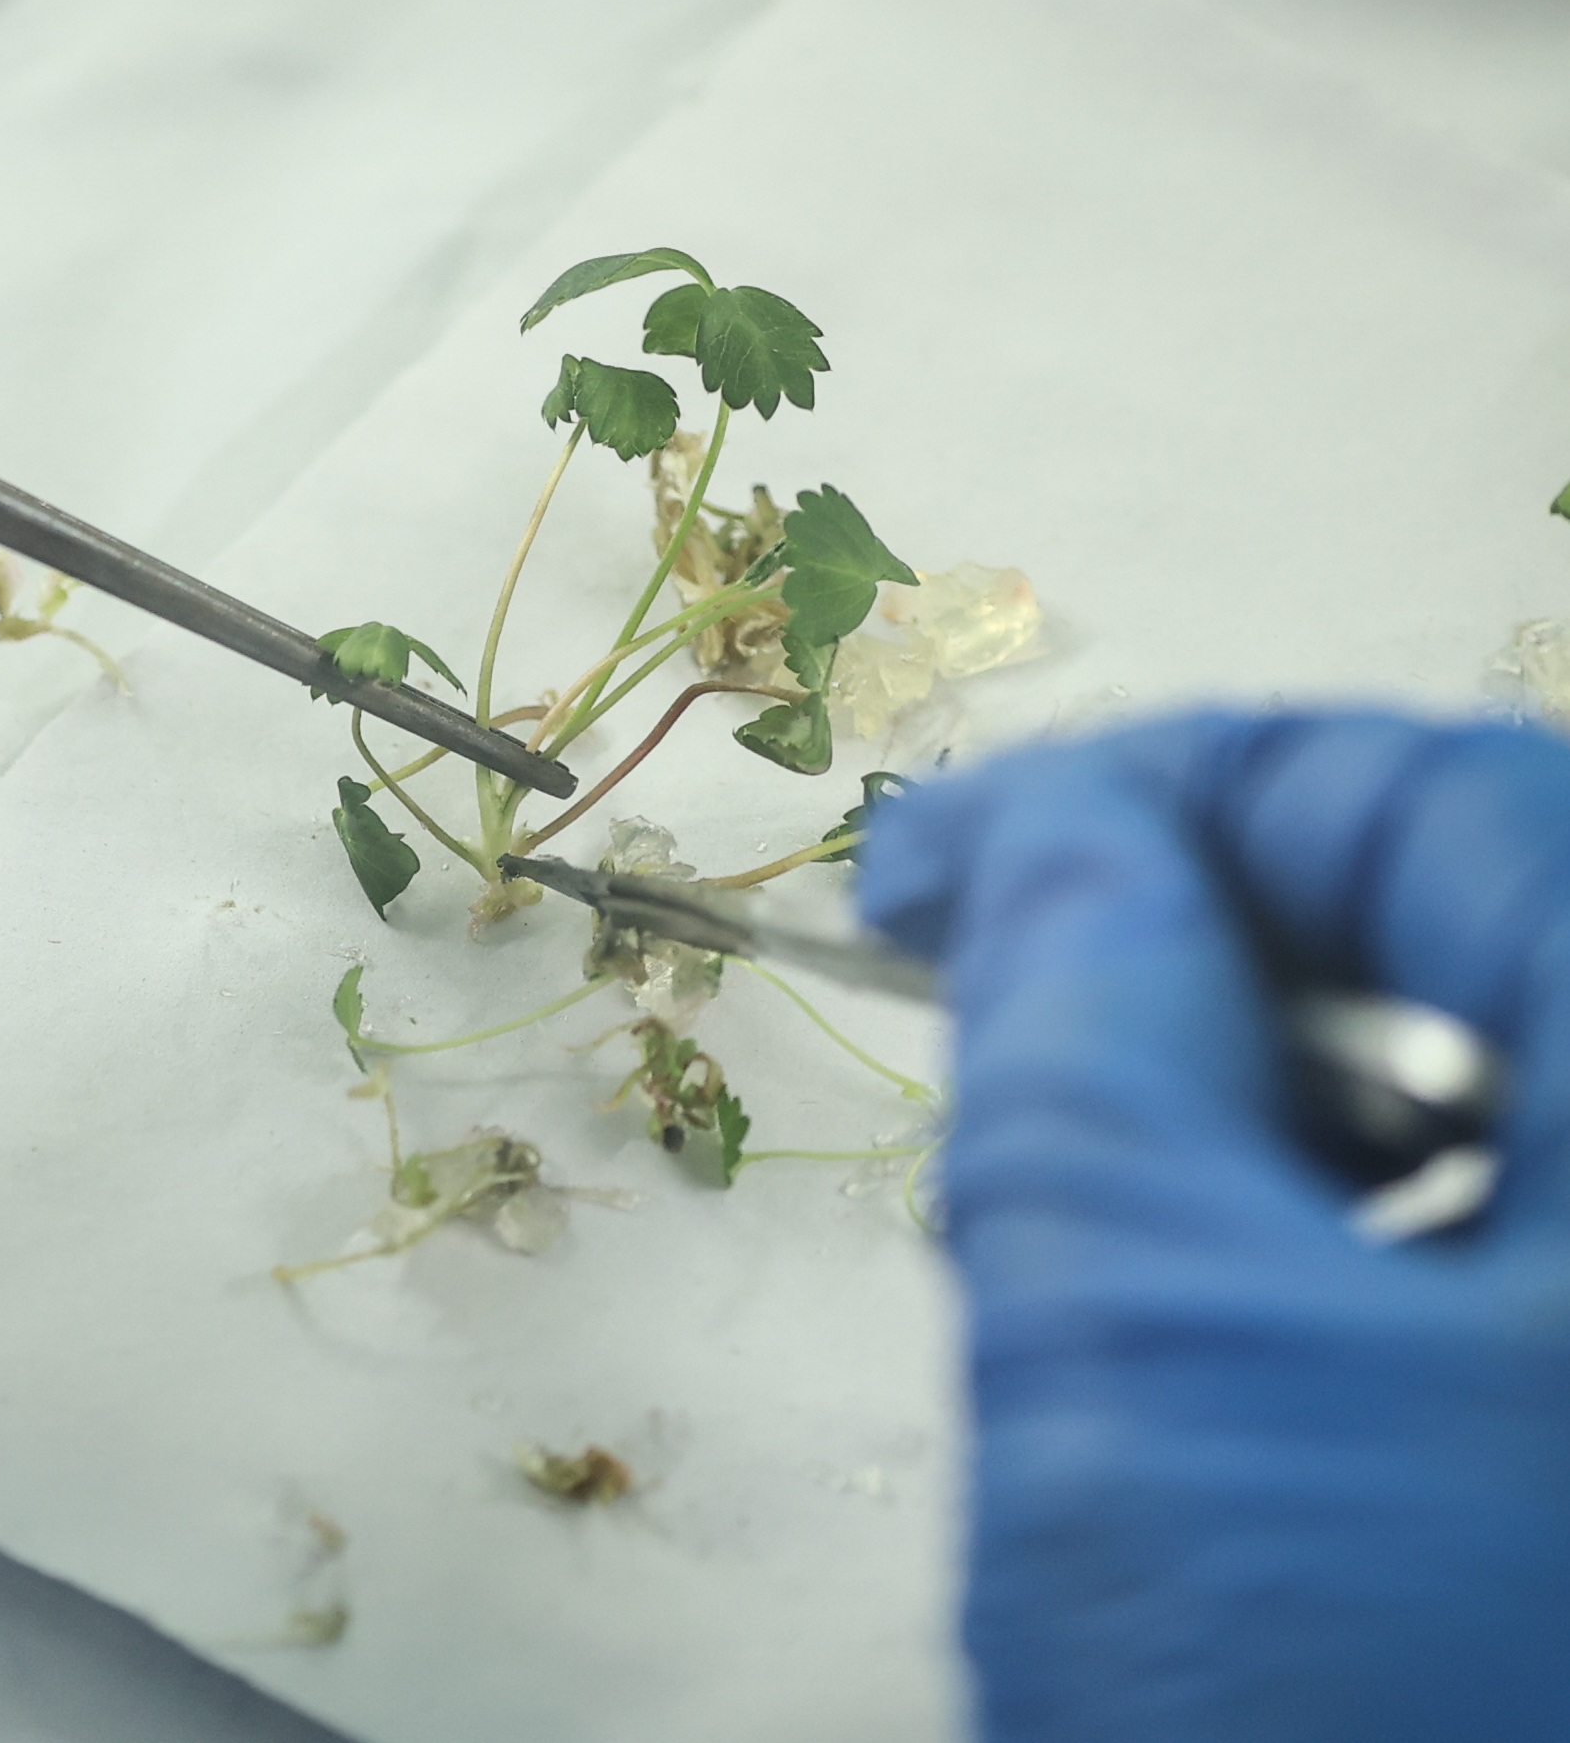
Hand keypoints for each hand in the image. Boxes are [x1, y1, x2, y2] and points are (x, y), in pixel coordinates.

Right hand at [855, 712, 1569, 1740]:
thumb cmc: (1358, 1717)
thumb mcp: (1146, 1345)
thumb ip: (1085, 1029)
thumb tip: (1055, 847)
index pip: (1424, 794)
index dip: (1153, 798)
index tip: (935, 874)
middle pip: (1499, 941)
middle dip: (1215, 962)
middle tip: (996, 1028)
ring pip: (1516, 1116)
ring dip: (1282, 1123)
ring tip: (1096, 1238)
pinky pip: (1527, 1285)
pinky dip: (1367, 1272)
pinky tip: (1232, 1381)